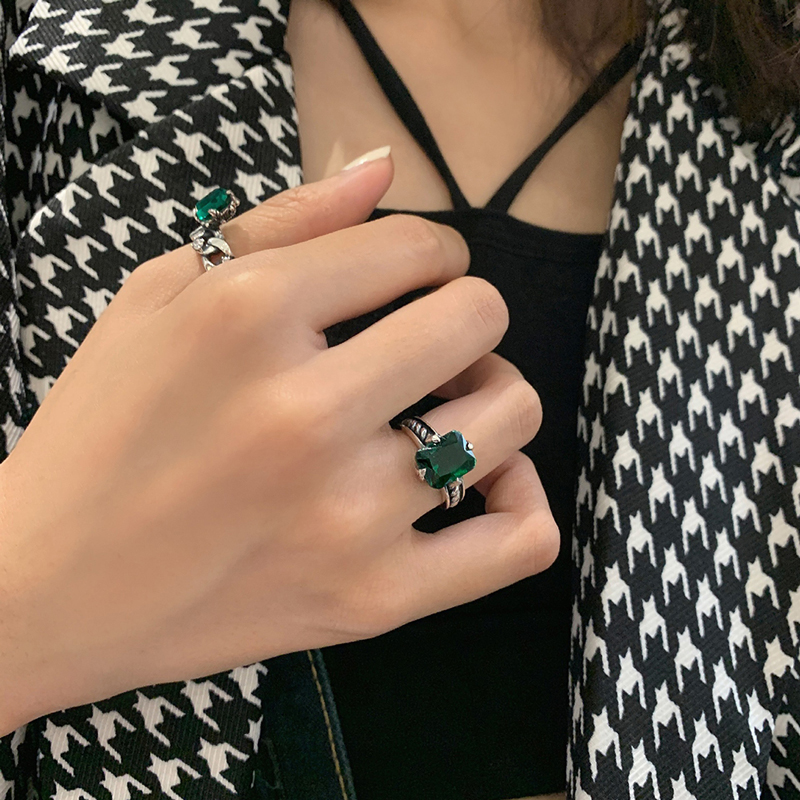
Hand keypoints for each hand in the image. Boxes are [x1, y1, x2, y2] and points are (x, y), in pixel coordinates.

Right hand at [0, 151, 557, 733]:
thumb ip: (279, 220)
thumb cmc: (100, 431)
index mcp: (247, 315)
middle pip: (479, 318)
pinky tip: (484, 481)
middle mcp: (304, 411)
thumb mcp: (157, 296)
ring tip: (444, 407)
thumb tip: (384, 165)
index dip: (427, 253)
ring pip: (513, 416)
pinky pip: (519, 539)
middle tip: (426, 342)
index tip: (408, 279)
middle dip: (463, 313)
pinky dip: (522, 499)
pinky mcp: (373, 601)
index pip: (415, 246)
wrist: (49, 589)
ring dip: (492, 394)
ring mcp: (346, 516)